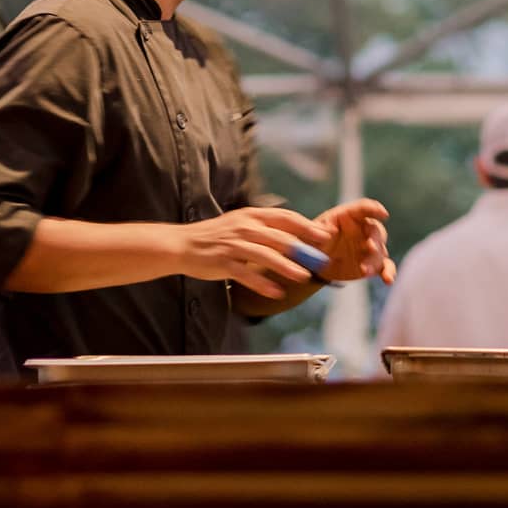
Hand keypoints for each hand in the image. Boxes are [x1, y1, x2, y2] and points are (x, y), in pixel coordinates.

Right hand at [182, 206, 330, 299]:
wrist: (182, 244)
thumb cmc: (215, 236)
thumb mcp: (241, 224)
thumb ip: (265, 229)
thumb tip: (295, 237)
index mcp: (251, 215)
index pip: (285, 217)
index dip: (307, 227)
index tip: (325, 236)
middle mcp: (244, 227)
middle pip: (279, 236)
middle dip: (303, 249)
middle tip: (321, 260)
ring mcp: (233, 244)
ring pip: (265, 255)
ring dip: (286, 266)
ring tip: (303, 276)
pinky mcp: (222, 262)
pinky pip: (246, 274)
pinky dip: (262, 283)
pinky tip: (276, 292)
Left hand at [314, 198, 394, 283]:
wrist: (314, 264)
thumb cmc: (312, 241)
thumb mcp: (310, 233)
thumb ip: (318, 231)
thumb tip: (329, 232)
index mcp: (348, 216)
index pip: (363, 208)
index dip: (374, 209)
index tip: (383, 213)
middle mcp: (363, 229)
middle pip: (375, 230)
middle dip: (375, 239)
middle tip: (370, 248)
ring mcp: (369, 247)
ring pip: (380, 251)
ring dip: (375, 260)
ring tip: (365, 270)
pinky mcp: (372, 263)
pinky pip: (385, 266)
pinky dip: (389, 272)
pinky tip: (388, 280)